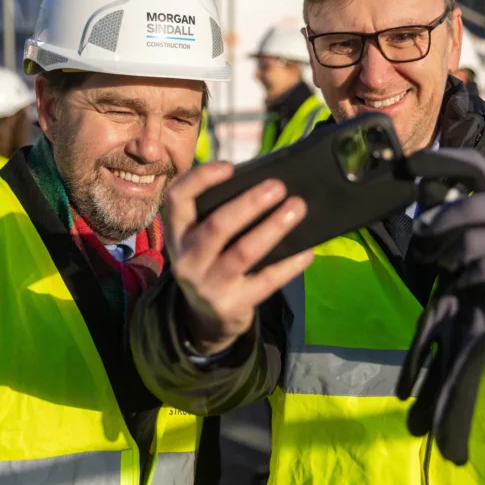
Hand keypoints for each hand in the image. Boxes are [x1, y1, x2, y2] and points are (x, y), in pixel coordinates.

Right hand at [164, 162, 313, 355]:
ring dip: (273, 227)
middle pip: (217, 226)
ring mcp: (207, 285)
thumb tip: (263, 180)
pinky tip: (307, 251)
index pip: (177, 198)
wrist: (207, 317)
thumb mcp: (199, 238)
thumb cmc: (211, 260)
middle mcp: (186, 259)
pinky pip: (266, 281)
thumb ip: (217, 212)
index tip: (230, 166)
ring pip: (243, 252)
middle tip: (278, 186)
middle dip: (250, 203)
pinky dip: (289, 265)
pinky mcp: (230, 305)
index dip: (201, 179)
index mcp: (176, 233)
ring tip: (297, 208)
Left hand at [412, 147, 484, 312]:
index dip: (443, 161)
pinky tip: (460, 281)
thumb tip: (422, 189)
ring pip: (477, 242)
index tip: (411, 164)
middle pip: (479, 206)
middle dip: (446, 219)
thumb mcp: (474, 216)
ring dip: (450, 255)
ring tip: (442, 263)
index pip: (474, 164)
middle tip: (420, 231)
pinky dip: (466, 277)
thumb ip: (448, 203)